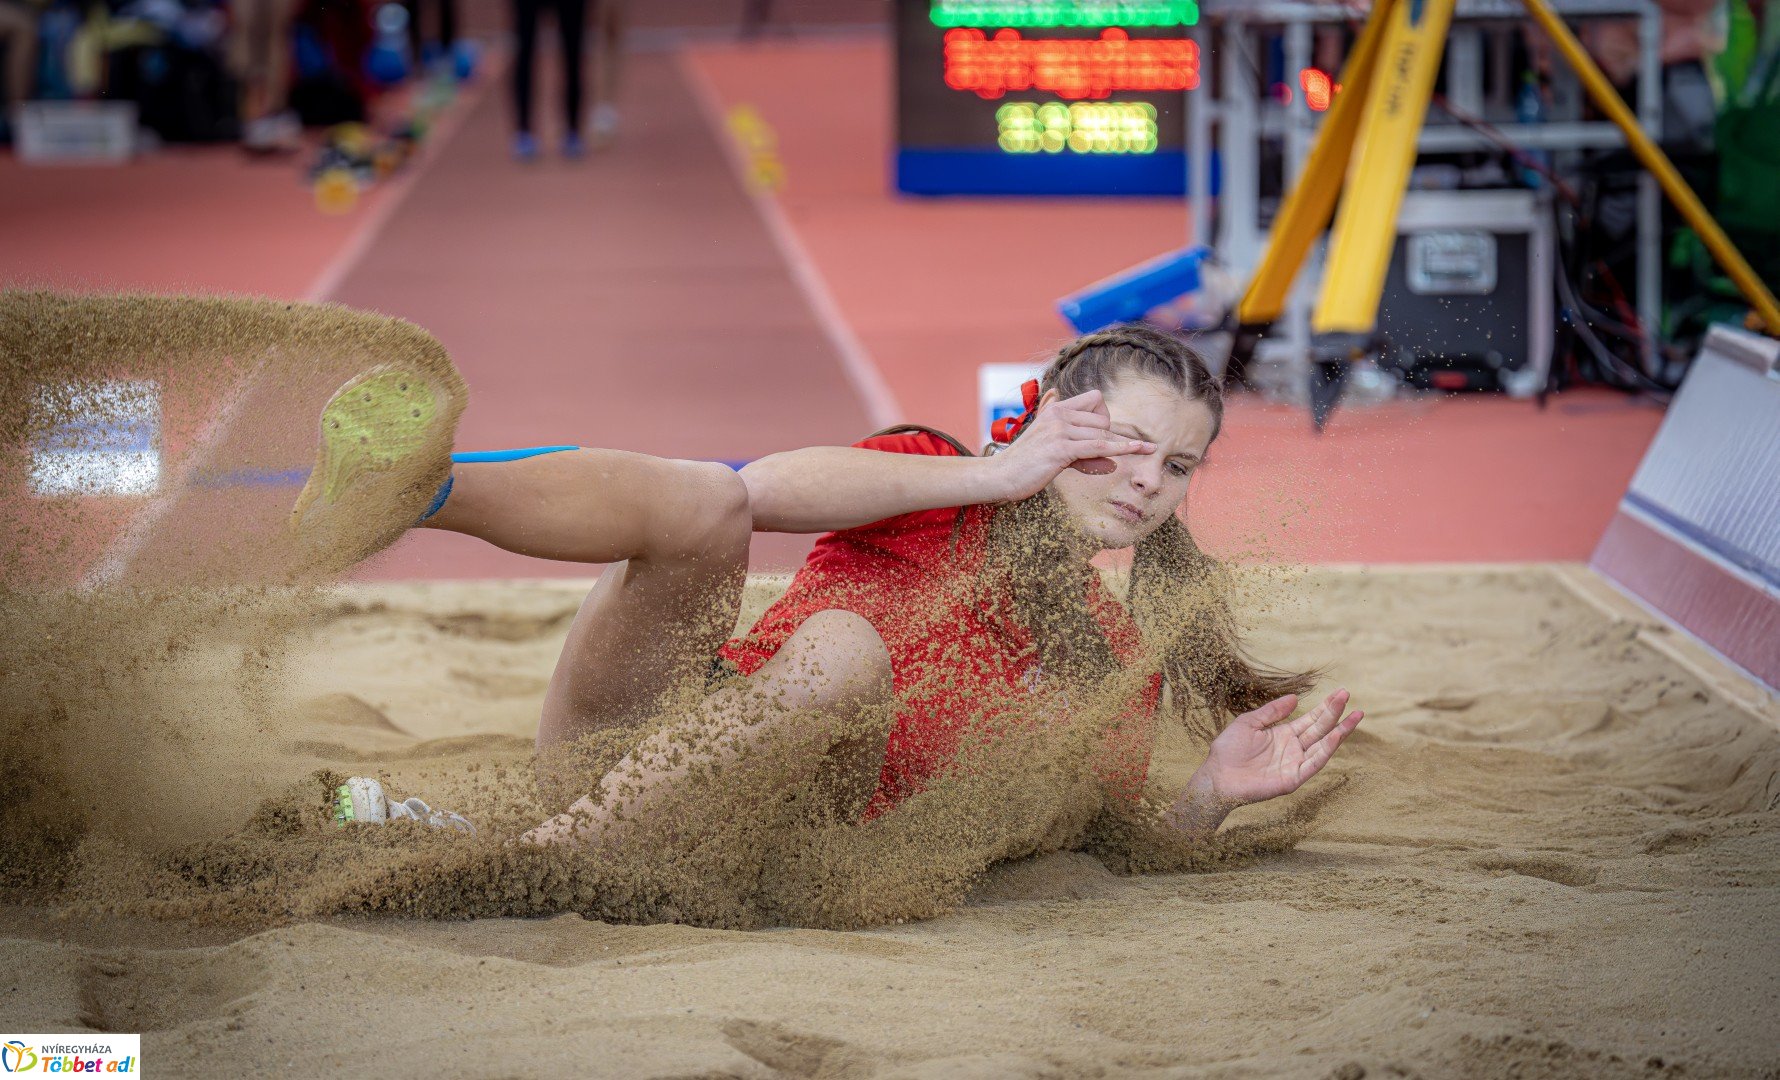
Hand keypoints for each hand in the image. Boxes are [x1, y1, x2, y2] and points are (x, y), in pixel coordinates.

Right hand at [989, 388, 1154, 500]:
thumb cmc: (1024, 464)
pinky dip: (1121, 448)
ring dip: (1125, 445)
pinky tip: (1136, 450)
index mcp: (1055, 408)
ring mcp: (1059, 430)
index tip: (1105, 434)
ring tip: (1148, 449)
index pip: (1095, 399)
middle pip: (1103, 419)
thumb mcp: (1051, 447)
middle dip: (1114, 436)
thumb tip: (1104, 457)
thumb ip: (1077, 447)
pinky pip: (1098, 446)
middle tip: (1119, 453)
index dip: (1105, 416)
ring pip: (1103, 433)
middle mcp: (1058, 414)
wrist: (1000, 476)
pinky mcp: (1060, 448)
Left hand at [1193, 690, 1363, 807]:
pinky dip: (1327, 750)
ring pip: (1323, 745)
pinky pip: (1314, 762)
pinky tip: (1337, 735)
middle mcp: (1294, 748)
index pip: (1311, 719)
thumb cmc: (1228, 750)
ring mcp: (1295, 763)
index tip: (1341, 692)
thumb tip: (1295, 698)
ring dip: (1340, 731)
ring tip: (1355, 715)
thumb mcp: (1249, 722)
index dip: (1326, 706)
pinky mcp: (1293, 778)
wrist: (1217, 776)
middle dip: (1335, 712)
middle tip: (1348, 695)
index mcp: (1284, 735)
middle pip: (1320, 728)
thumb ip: (1272, 711)